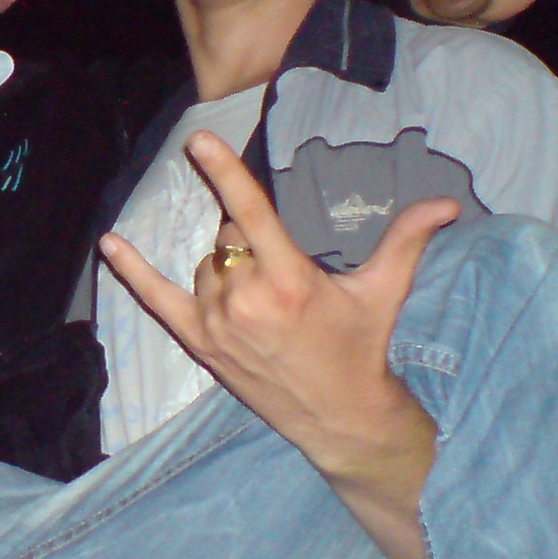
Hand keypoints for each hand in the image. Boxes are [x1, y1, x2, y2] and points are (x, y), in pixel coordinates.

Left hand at [100, 133, 457, 558]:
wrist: (340, 418)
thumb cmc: (361, 347)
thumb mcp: (383, 291)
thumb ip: (407, 240)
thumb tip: (448, 203)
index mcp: (289, 279)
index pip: (250, 213)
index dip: (225, 174)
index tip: (199, 140)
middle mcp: (247, 298)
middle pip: (229, 237)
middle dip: (248, 238)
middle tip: (278, 266)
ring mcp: (218, 321)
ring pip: (206, 265)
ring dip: (225, 266)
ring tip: (261, 296)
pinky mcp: (200, 342)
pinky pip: (157, 300)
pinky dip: (133, 272)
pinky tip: (110, 244)